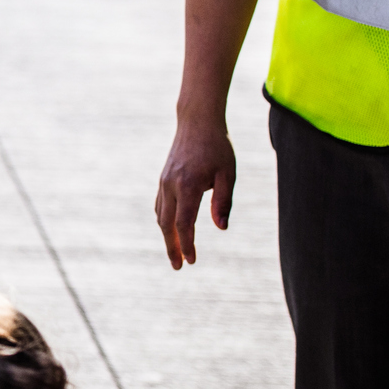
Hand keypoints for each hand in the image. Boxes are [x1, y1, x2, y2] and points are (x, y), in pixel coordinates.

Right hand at [155, 115, 234, 268]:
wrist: (196, 122)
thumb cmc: (217, 147)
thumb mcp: (228, 174)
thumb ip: (223, 202)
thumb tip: (220, 228)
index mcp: (188, 186)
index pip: (184, 223)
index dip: (188, 245)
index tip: (192, 260)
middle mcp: (171, 186)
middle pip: (167, 224)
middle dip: (172, 247)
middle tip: (178, 266)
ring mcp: (164, 182)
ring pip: (161, 216)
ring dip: (167, 236)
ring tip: (175, 252)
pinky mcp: (163, 179)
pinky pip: (160, 205)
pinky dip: (164, 221)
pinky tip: (171, 228)